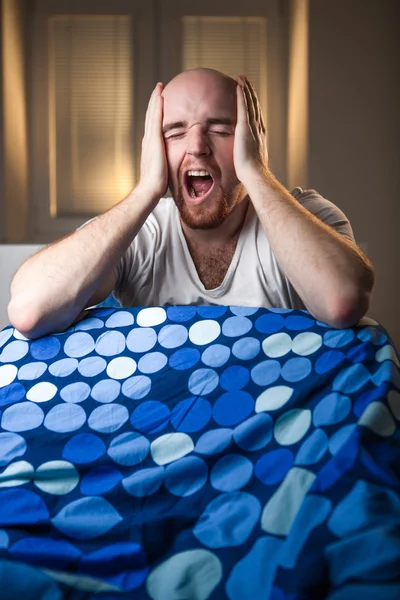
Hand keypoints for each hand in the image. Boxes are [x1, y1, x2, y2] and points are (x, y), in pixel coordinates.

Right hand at [138, 83, 167, 200]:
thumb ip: (167, 165)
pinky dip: (157, 106)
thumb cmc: (157, 186)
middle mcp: (148, 141)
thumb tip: (176, 168)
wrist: (149, 190)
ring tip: (158, 87)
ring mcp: (150, 139)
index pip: (153, 127)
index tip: (160, 104)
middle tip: (158, 89)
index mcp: (151, 147)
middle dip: (154, 103)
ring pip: (152, 114)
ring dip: (155, 100)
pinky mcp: (153, 140)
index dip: (156, 115)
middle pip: (150, 117)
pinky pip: (155, 119)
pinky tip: (160, 96)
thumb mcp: (164, 171)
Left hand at [234, 75, 267, 184]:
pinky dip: (242, 94)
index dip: (254, 107)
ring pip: (250, 103)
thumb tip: (244, 164)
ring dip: (246, 90)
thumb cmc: (251, 174)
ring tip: (242, 78)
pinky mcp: (244, 126)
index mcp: (259, 137)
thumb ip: (247, 158)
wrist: (254, 173)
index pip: (256, 118)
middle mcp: (258, 129)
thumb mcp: (250, 164)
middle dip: (251, 94)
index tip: (251, 99)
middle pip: (255, 107)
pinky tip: (239, 85)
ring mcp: (252, 127)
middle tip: (247, 83)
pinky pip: (243, 106)